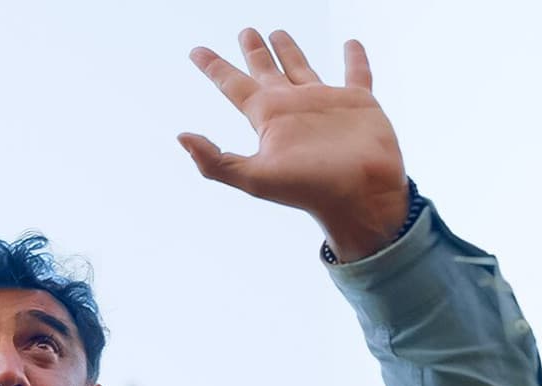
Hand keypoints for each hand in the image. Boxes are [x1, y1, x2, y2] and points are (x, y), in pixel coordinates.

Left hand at [180, 29, 408, 259]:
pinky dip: (355, 59)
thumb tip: (181, 137)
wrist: (360, 197)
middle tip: (246, 31)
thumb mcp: (254, 177)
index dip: (214, 67)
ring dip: (290, 51)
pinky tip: (351, 43)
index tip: (196, 51)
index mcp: (267, 118)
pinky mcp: (358, 103)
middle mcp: (292, 107)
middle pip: (265, 72)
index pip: (233, 86)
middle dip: (254, 52)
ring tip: (278, 32)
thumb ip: (216, 161)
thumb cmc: (309, 190)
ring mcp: (324, 104)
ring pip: (302, 68)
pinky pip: (356, 73)